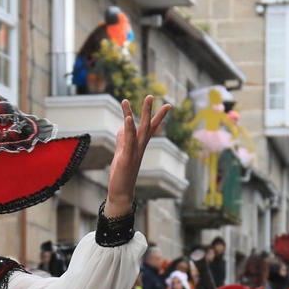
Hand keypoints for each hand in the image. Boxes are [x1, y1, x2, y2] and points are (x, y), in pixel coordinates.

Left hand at [106, 95, 172, 217]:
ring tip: (147, 97)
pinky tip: (129, 117)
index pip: (150, 128)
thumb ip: (123, 139)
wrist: (121, 193)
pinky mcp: (127, 157)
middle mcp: (140, 148)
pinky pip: (129, 140)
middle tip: (151, 95)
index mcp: (139, 146)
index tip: (167, 105)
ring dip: (144, 113)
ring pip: (141, 129)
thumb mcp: (121, 152)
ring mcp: (135, 152)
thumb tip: (123, 126)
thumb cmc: (121, 174)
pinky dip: (129, 128)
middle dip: (150, 110)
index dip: (158, 116)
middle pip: (147, 126)